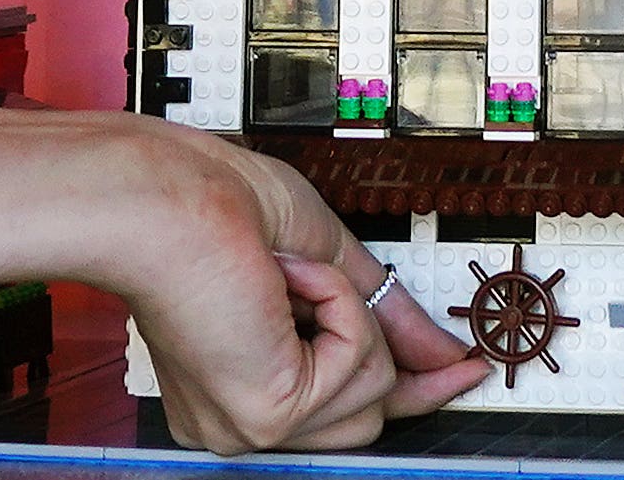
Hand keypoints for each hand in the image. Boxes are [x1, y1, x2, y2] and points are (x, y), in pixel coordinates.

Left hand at [47, 118, 489, 450]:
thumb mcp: (323, 262)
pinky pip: (357, 360)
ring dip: (351, 310)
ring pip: (372, 389)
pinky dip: (337, 300)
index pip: (336, 413)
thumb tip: (442, 355)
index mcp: (239, 384)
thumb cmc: (212, 209)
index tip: (457, 372)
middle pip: (366, 416)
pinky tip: (286, 277)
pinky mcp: (266, 414)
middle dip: (395, 359)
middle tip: (449, 356)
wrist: (166, 198)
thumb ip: (383, 315)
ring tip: (291, 269)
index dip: (408, 393)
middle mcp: (237, 420)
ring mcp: (249, 426)